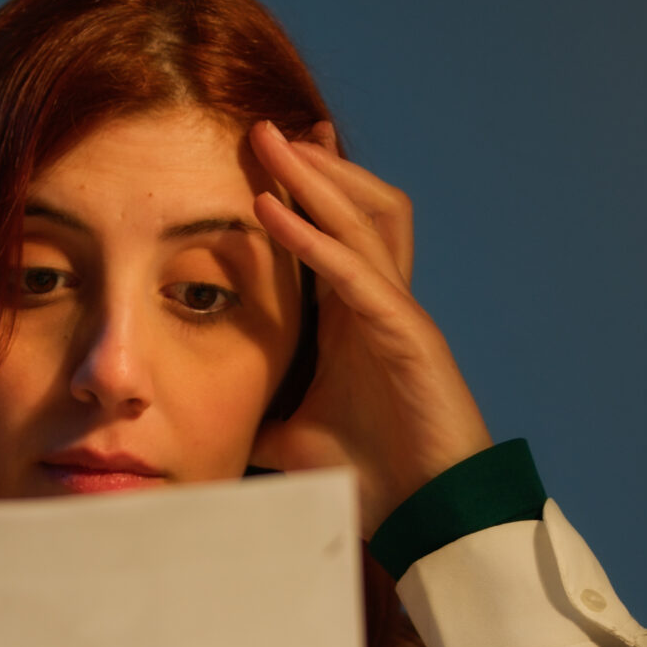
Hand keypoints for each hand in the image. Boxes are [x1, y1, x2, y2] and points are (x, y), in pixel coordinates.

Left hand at [246, 119, 494, 535]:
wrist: (429, 520)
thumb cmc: (375, 478)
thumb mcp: (294, 440)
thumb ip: (264, 419)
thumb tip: (216, 428)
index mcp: (356, 320)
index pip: (330, 235)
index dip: (303, 192)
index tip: (262, 156)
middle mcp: (381, 304)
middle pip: (355, 208)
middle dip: (312, 164)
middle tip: (263, 126)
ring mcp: (399, 314)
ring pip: (364, 219)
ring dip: (317, 177)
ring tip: (271, 143)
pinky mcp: (408, 335)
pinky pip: (354, 270)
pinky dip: (311, 236)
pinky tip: (268, 209)